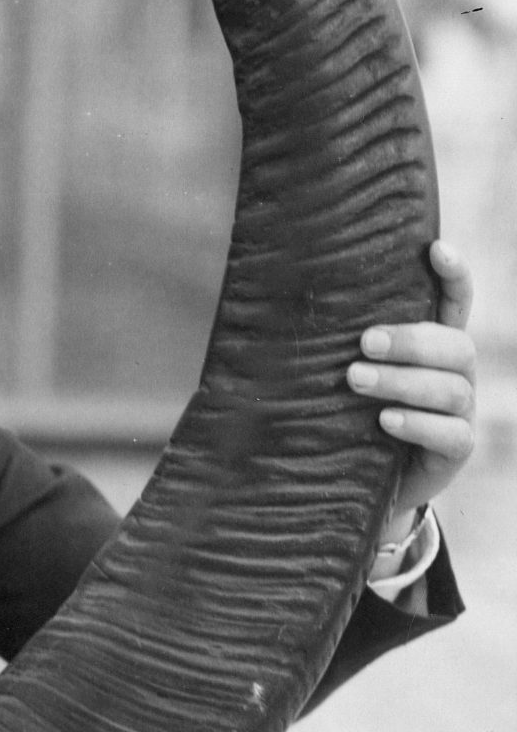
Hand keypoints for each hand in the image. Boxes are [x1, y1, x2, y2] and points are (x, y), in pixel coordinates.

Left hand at [349, 240, 476, 541]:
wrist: (360, 482)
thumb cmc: (346, 414)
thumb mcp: (340, 374)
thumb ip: (334, 343)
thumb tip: (272, 302)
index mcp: (431, 346)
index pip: (455, 302)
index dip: (453, 275)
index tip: (435, 249)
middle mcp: (454, 375)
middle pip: (455, 346)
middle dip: (411, 341)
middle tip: (364, 342)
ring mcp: (459, 413)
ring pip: (450, 389)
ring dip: (402, 381)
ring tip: (356, 379)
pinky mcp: (454, 452)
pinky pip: (452, 434)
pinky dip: (418, 424)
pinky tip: (386, 420)